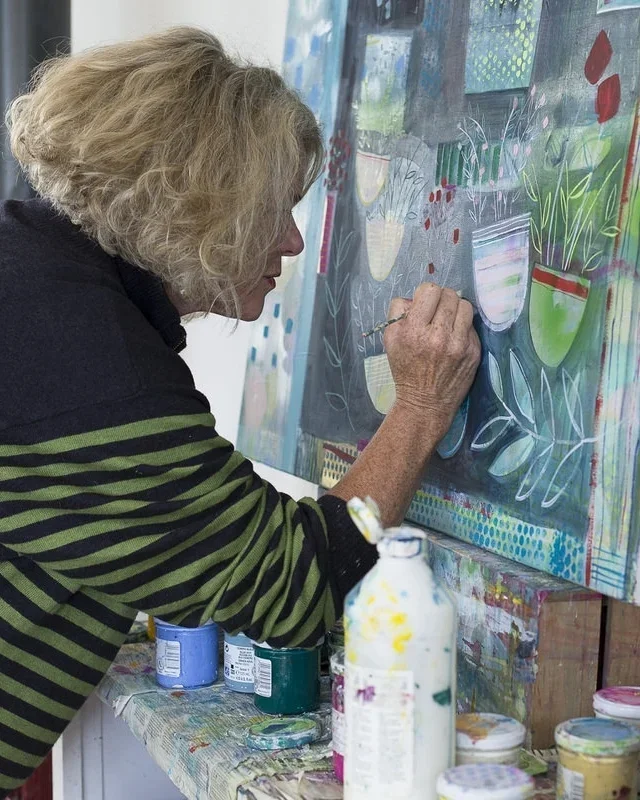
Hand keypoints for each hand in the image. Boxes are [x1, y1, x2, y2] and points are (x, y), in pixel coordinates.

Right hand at [383, 283, 480, 438]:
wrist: (425, 403)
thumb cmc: (405, 369)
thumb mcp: (390, 340)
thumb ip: (398, 312)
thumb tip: (415, 297)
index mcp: (414, 330)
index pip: (430, 290)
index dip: (426, 294)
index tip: (424, 303)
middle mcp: (439, 336)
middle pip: (450, 295)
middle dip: (442, 300)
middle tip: (437, 311)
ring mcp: (460, 344)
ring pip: (465, 306)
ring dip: (455, 309)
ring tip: (448, 321)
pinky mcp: (474, 352)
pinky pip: (472, 325)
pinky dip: (462, 327)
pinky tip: (454, 338)